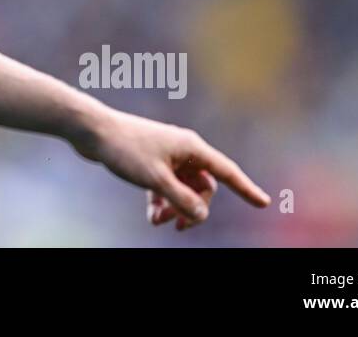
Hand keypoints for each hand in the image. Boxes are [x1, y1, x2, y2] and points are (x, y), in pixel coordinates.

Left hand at [71, 107, 269, 230]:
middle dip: (193, 207)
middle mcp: (183, 148)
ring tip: (158, 221)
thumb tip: (202, 214)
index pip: (226, 171)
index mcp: (191, 147)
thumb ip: (181, 200)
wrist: (92, 131)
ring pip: (184, 187)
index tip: (265, 203)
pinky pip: (167, 185)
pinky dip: (162, 200)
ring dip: (176, 206)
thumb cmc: (125, 150)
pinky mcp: (151, 159)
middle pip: (203, 186)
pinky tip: (151, 215)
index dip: (246, 189)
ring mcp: (167, 153)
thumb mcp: (155, 180)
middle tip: (178, 226)